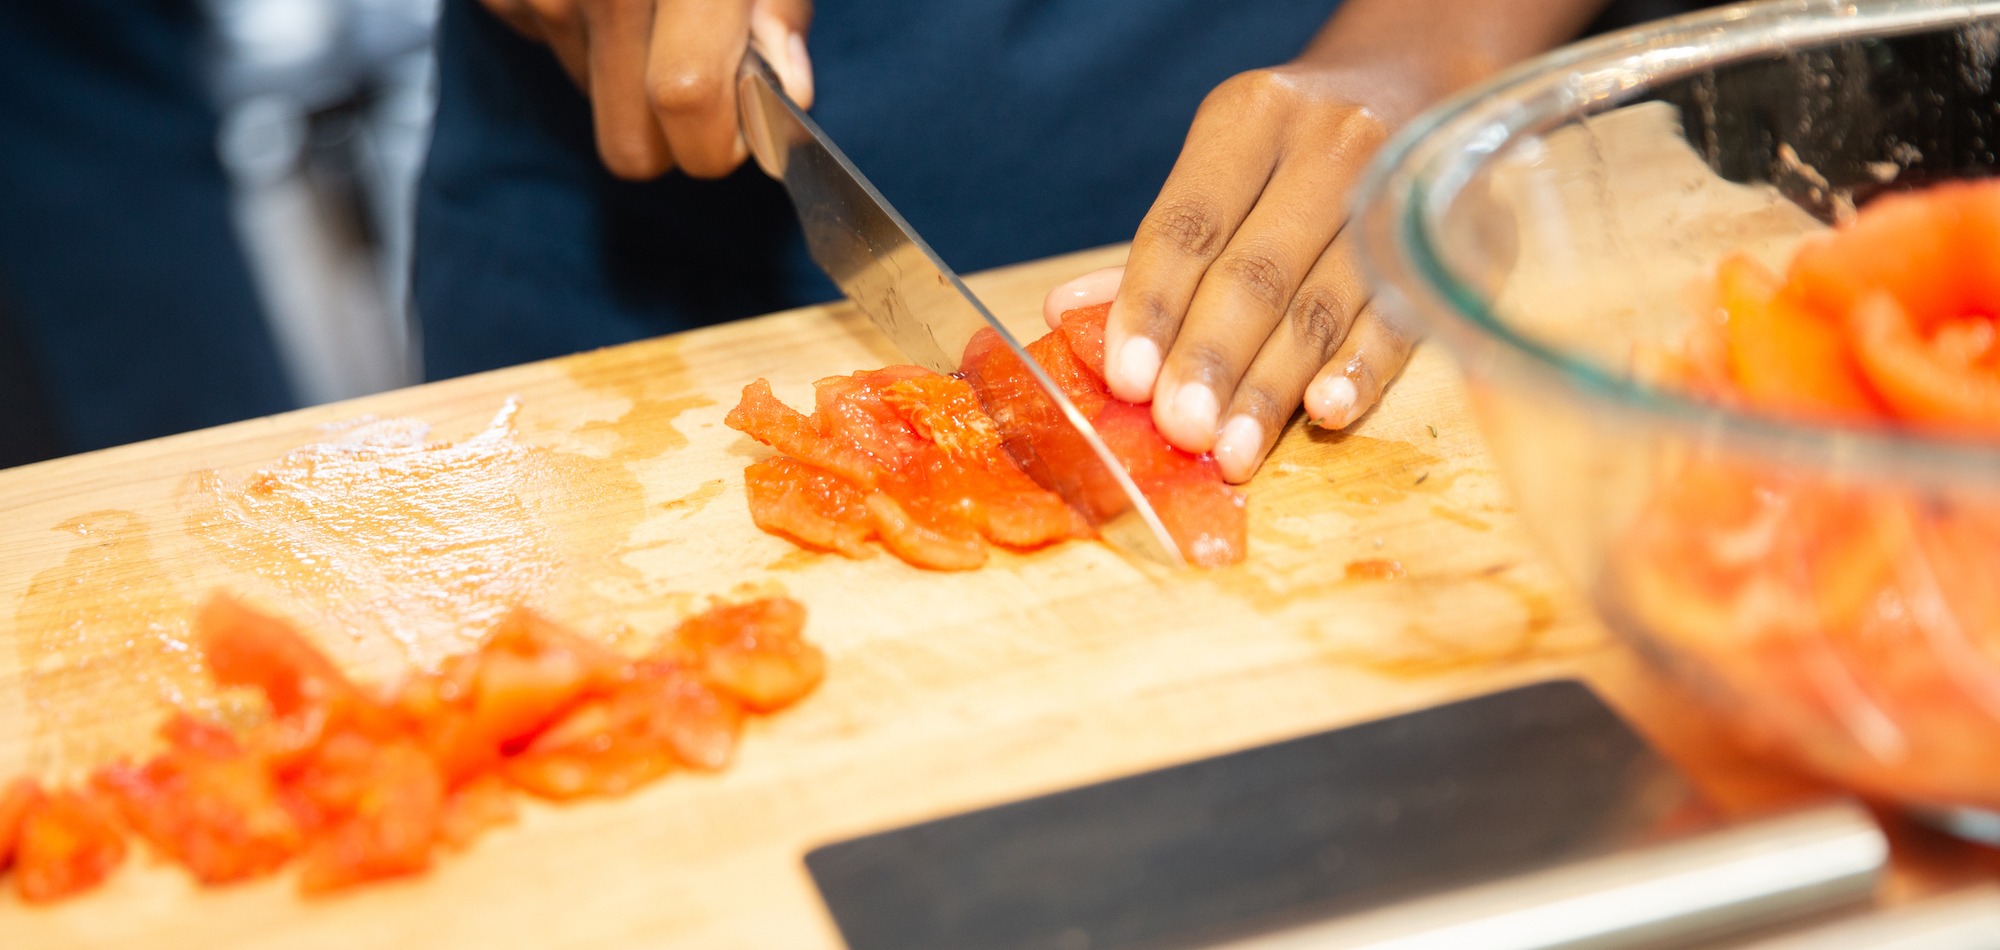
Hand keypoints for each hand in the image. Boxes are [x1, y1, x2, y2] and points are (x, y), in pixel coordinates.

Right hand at [479, 0, 813, 179]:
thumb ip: (778, 12)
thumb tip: (784, 93)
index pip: (690, 106)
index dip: (723, 136)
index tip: (747, 120)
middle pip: (632, 150)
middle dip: (672, 136)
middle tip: (697, 68)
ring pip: (591, 106)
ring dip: (623, 75)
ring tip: (645, 0)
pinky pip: (546, 50)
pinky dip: (578, 32)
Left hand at [1053, 62, 1427, 484]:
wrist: (1419, 82)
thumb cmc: (1292, 151)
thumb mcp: (1223, 168)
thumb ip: (1157, 249)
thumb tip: (1064, 314)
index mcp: (1249, 117)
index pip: (1188, 224)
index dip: (1154, 304)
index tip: (1127, 379)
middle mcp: (1327, 145)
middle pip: (1254, 273)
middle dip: (1211, 360)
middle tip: (1180, 430)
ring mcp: (1393, 190)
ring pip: (1321, 305)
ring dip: (1273, 387)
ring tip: (1234, 449)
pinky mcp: (1440, 240)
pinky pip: (1395, 318)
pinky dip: (1359, 370)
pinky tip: (1325, 412)